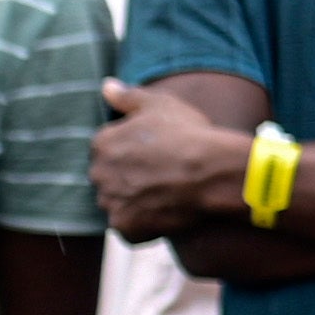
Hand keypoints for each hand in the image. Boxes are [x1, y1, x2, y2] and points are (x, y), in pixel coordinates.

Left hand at [90, 77, 252, 238]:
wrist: (215, 172)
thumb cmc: (190, 134)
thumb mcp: (161, 104)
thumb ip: (128, 96)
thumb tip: (105, 86)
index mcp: (102, 142)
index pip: (108, 149)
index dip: (134, 152)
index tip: (156, 154)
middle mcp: (99, 173)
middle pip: (109, 177)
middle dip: (129, 177)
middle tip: (161, 176)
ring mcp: (111, 202)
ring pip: (118, 203)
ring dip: (134, 201)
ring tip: (165, 195)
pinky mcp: (126, 226)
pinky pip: (129, 228)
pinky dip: (143, 225)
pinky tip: (165, 213)